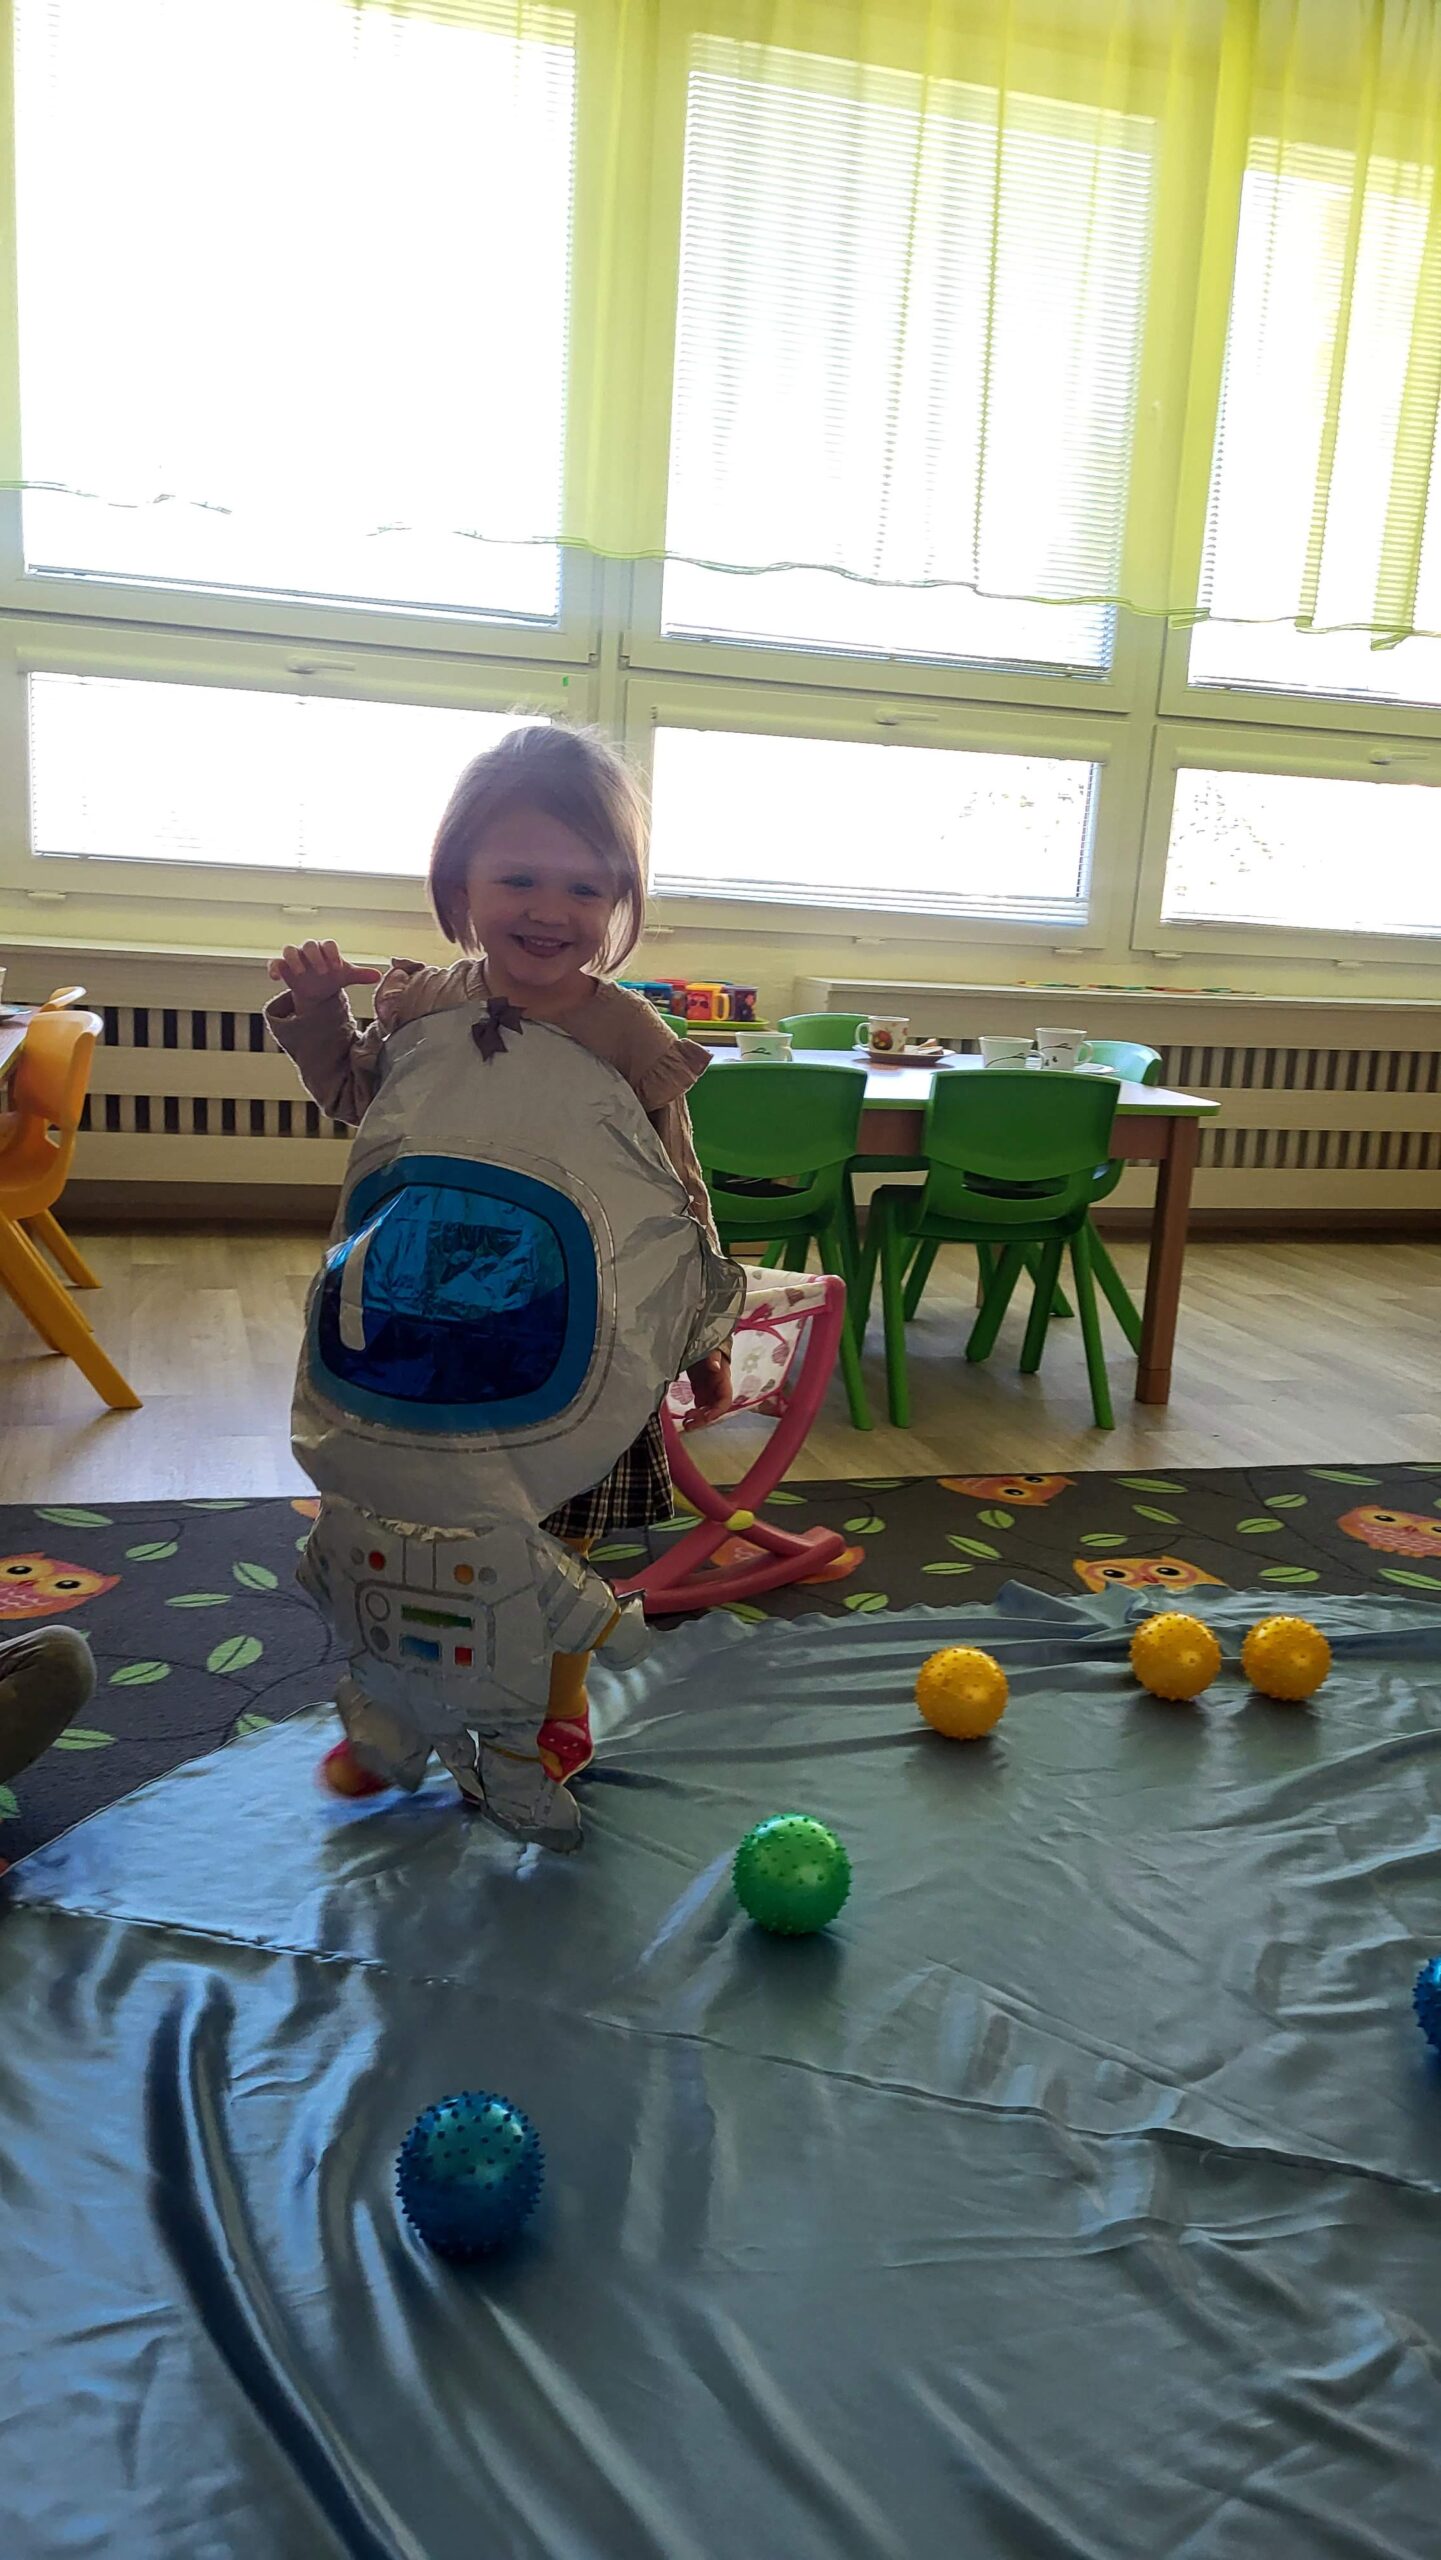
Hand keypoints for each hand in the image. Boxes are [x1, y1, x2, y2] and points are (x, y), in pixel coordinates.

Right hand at [267, 940, 381, 1014]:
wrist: (317, 990)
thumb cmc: (332, 977)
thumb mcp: (345, 977)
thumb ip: (360, 975)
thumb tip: (379, 976)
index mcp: (326, 949)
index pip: (329, 944)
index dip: (333, 954)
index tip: (338, 968)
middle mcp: (309, 950)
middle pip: (309, 944)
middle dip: (315, 956)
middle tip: (323, 972)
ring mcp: (295, 957)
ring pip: (289, 949)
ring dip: (294, 959)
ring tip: (301, 973)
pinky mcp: (282, 967)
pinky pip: (274, 963)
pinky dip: (274, 968)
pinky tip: (276, 978)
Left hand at [685, 1348, 732, 1423]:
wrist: (702, 1339)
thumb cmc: (710, 1343)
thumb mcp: (712, 1348)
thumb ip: (713, 1356)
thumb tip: (715, 1366)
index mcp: (723, 1378)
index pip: (724, 1399)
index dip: (717, 1410)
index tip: (705, 1417)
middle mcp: (717, 1387)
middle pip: (714, 1408)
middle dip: (703, 1419)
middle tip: (689, 1425)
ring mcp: (708, 1389)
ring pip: (706, 1409)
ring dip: (698, 1418)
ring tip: (686, 1423)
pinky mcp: (699, 1388)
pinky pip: (698, 1404)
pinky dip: (693, 1412)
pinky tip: (684, 1415)